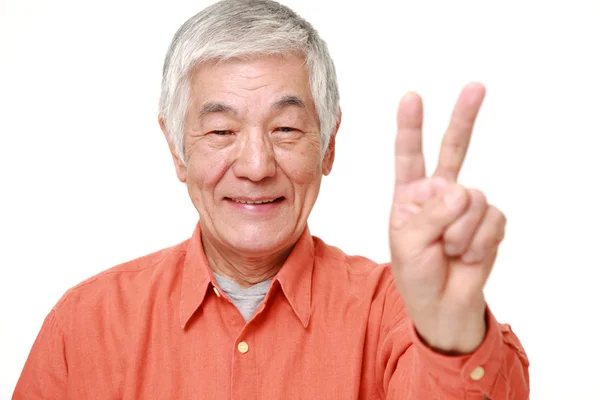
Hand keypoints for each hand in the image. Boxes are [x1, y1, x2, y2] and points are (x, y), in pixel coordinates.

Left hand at [389, 83, 505, 353]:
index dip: (410, 127)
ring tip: (450, 250)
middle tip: (476, 87)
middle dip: (464, 119)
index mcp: (410, 194)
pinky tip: (468, 254)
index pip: (409, 155)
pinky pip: (491, 220)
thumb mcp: (408, 242)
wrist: (442, 303)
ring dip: (461, 231)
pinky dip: (479, 241)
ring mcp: (466, 205)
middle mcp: (439, 193)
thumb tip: (463, 190)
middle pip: (453, 150)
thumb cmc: (416, 272)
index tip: (411, 97)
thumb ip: (431, 214)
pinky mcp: (490, 220)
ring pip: (472, 198)